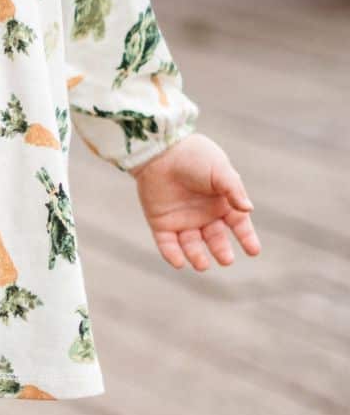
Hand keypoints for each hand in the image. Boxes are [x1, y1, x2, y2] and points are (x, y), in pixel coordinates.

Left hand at [128, 133, 260, 270]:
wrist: (161, 149)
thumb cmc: (194, 156)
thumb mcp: (219, 170)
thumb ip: (234, 190)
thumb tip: (249, 209)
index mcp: (222, 203)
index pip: (239, 225)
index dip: (247, 238)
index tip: (253, 251)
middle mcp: (204, 215)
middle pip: (216, 239)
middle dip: (221, 251)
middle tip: (225, 260)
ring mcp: (182, 220)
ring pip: (192, 245)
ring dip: (197, 256)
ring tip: (202, 265)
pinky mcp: (161, 222)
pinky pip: (167, 243)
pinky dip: (172, 254)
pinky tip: (179, 263)